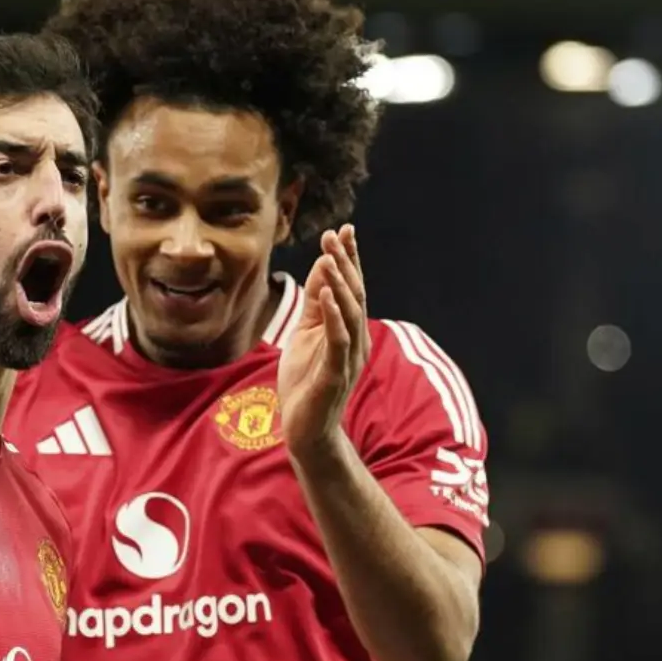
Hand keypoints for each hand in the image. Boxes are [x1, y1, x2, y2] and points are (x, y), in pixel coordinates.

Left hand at [277, 225, 371, 464]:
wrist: (306, 430)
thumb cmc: (306, 382)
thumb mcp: (306, 335)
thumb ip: (315, 305)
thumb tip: (322, 267)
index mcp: (349, 329)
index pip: (352, 288)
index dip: (349, 259)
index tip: (344, 229)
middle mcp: (355, 340)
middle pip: (355, 295)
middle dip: (345, 263)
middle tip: (336, 234)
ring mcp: (347, 358)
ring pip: (350, 315)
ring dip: (340, 284)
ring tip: (331, 258)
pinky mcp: (335, 374)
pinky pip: (337, 341)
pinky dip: (334, 317)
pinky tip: (325, 296)